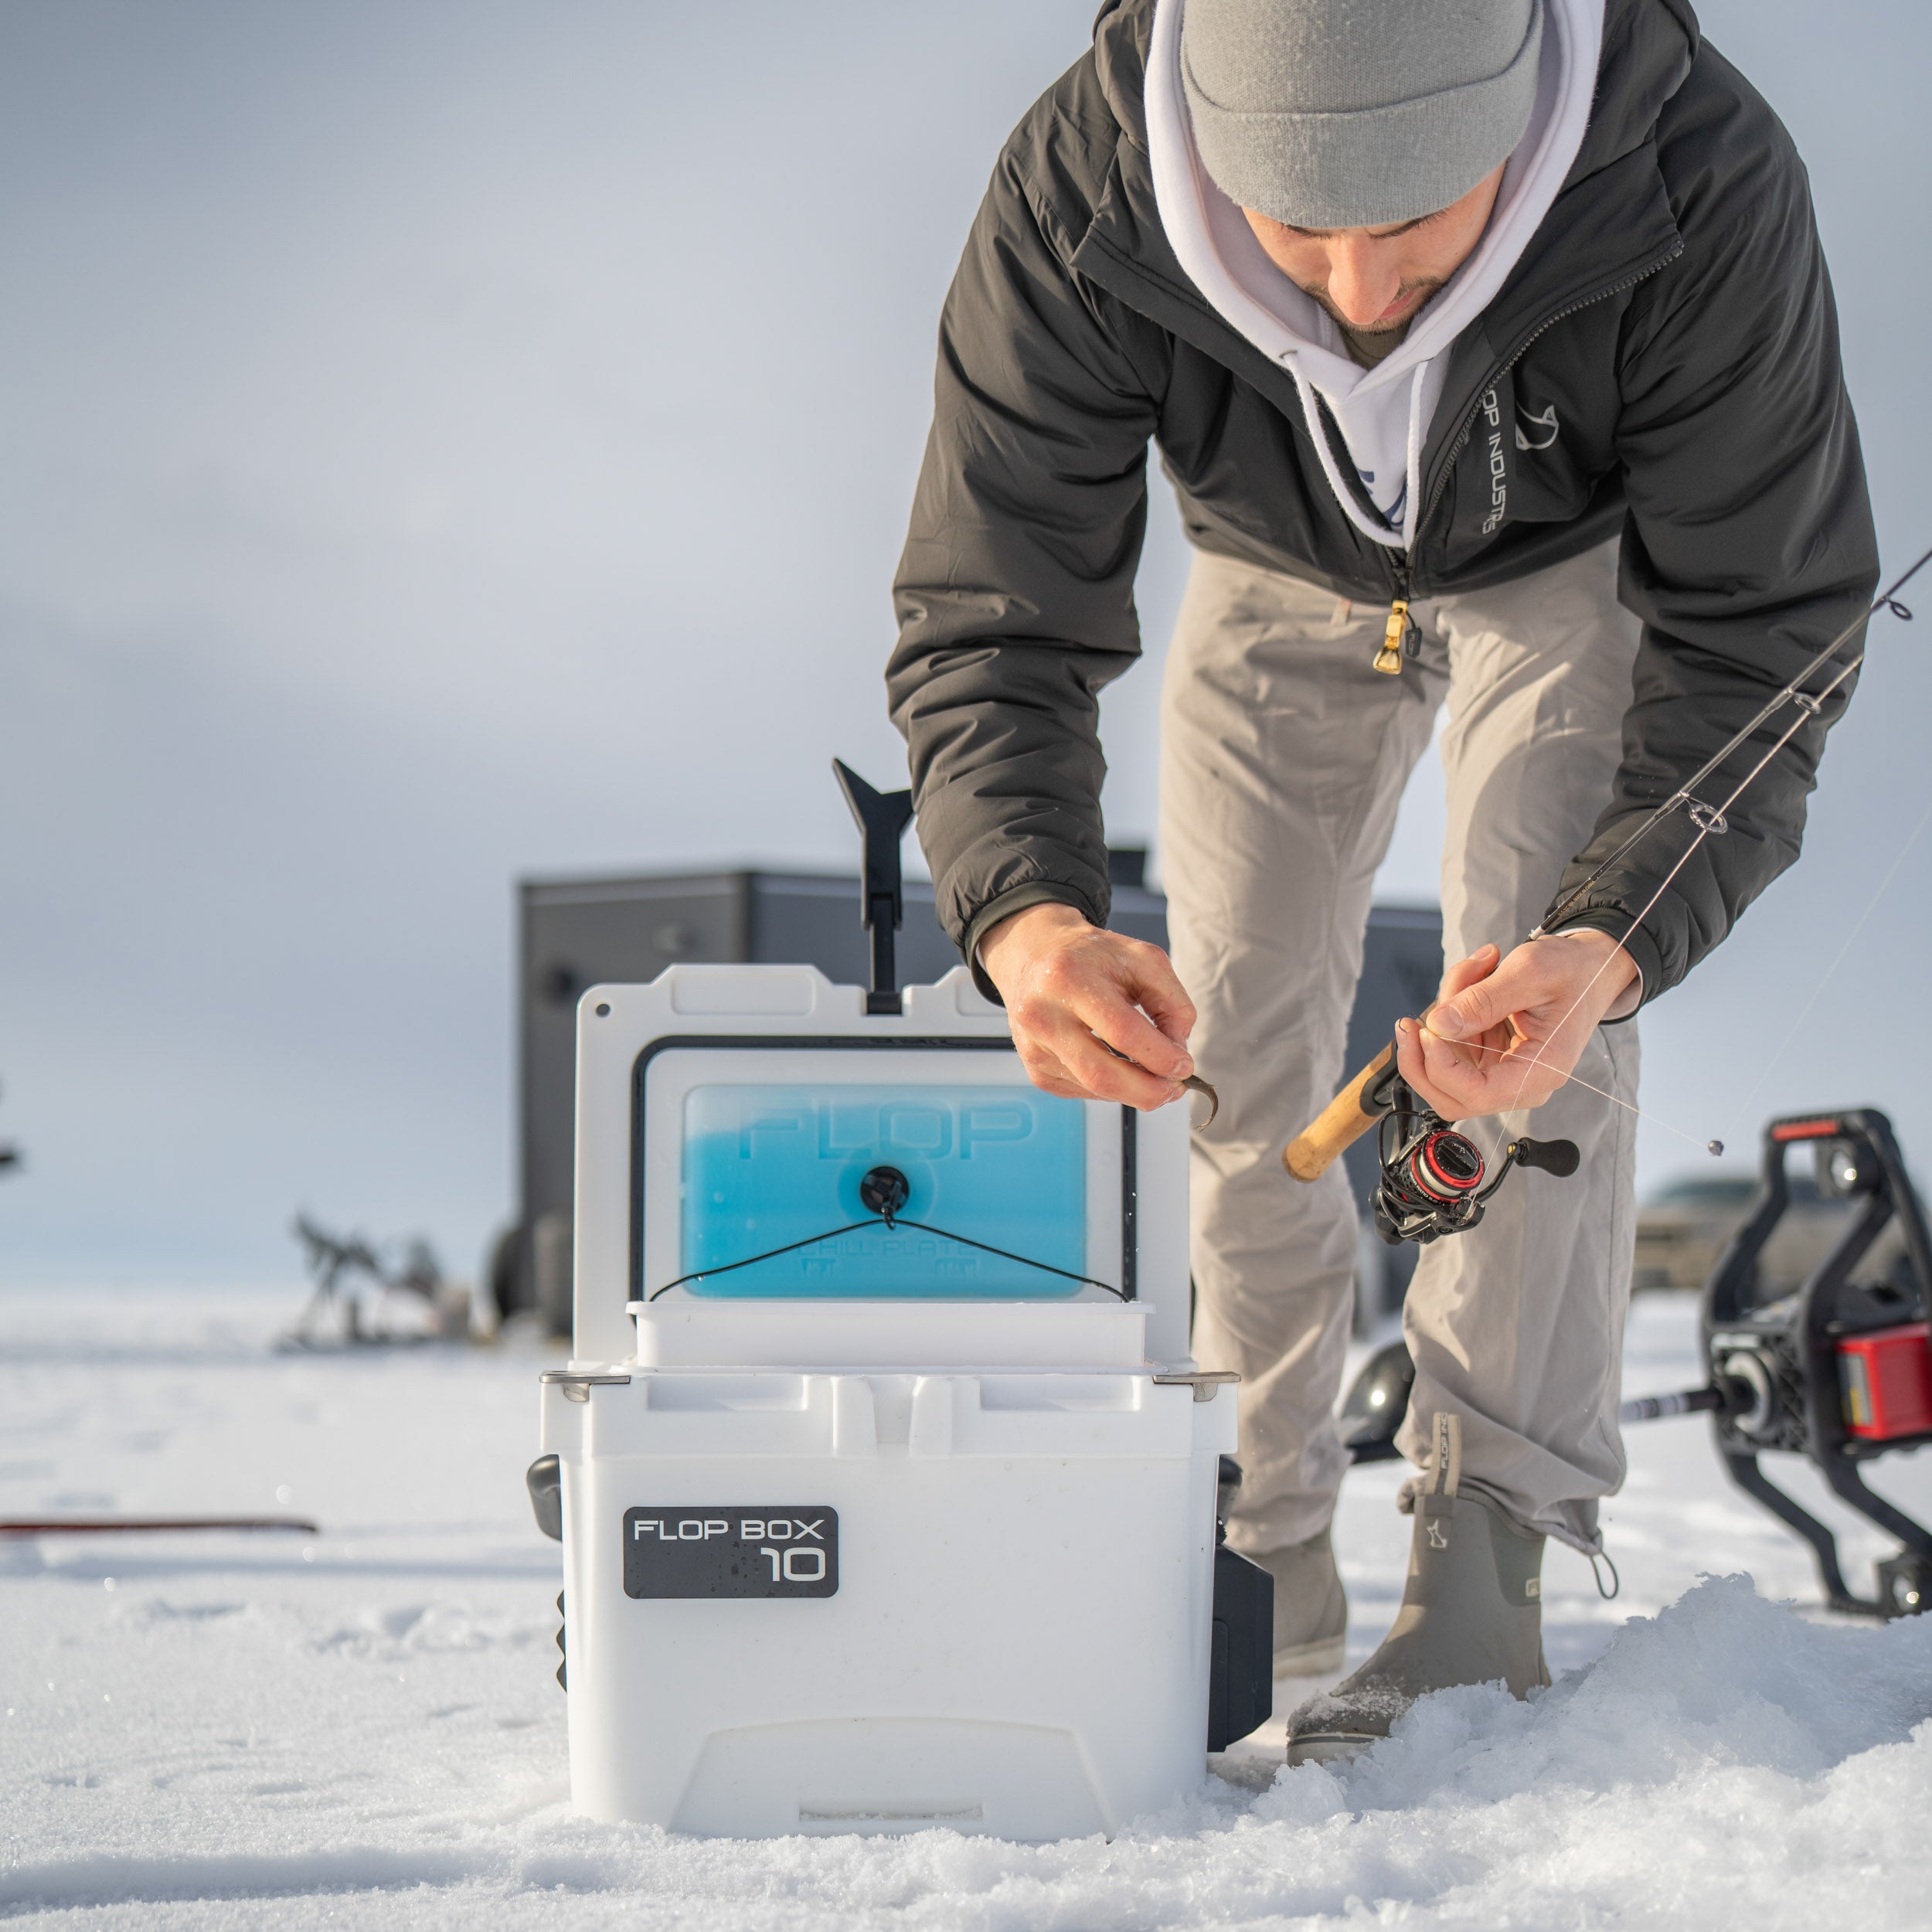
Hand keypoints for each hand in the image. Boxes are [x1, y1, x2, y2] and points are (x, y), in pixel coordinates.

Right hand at [978, 902, 1196, 1110]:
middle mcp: (1042, 1015)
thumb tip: (1177, 1053)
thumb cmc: (1092, 956)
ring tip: (1153, 1075)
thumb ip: (1172, 1002)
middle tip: (1174, 1089)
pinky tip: (1118, 1065)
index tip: (1185, 1066)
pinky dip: (1111, 1087)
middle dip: (1149, 1092)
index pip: (1123, 1032)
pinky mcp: (1034, 1067)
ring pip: (1095, 1089)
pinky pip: (1083, 1091)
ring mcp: (1033, 1046)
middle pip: (1102, 1076)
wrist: (1035, 954)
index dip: (1161, 1057)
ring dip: (1133, 1091)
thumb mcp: (1142, 959)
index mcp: (1069, 978)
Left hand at [1394, 930, 1637, 1119]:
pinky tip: (1476, 976)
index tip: (1428, 1031)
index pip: (1477, 1095)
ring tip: (1475, 969)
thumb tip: (1439, 1025)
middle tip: (1410, 1021)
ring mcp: (1503, 1070)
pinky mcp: (1490, 1054)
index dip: (1441, 1069)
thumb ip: (1483, 1000)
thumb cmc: (1573, 970)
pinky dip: (1453, 1008)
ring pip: (1446, 1063)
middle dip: (1422, 1059)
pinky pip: (1454, 1042)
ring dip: (1444, 1015)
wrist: (1591, 966)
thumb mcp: (1530, 973)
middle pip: (1450, 1096)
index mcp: (1541, 1072)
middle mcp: (1521, 1081)